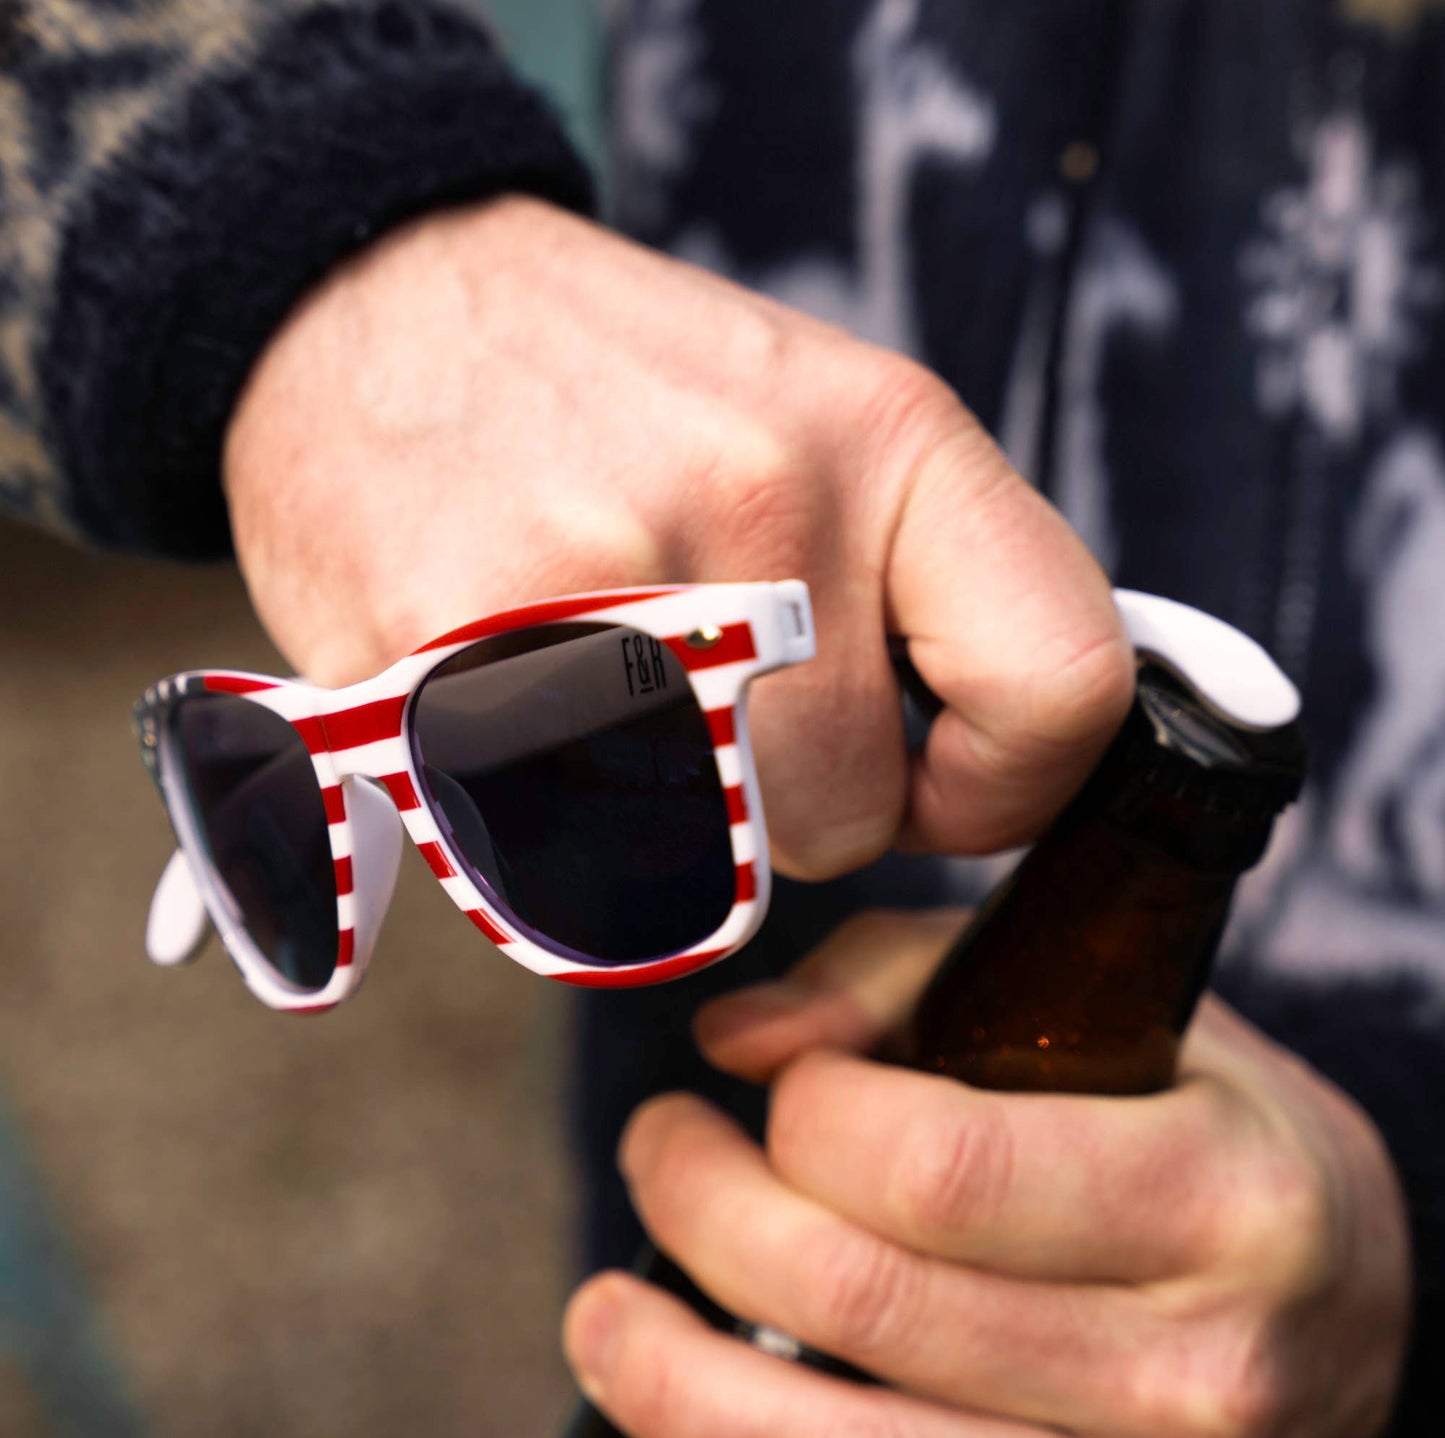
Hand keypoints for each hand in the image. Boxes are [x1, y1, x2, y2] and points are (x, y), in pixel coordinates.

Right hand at [223, 196, 1131, 876]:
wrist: (383, 300)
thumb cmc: (620, 390)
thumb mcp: (823, 421)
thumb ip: (925, 584)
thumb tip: (988, 764)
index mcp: (886, 438)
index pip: (1059, 686)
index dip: (1006, 785)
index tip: (938, 783)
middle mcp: (760, 504)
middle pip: (848, 817)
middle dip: (789, 805)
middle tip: (707, 708)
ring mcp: (600, 584)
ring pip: (712, 866)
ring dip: (673, 827)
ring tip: (608, 705)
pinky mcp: (450, 662)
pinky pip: (559, 866)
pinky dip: (549, 831)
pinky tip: (512, 724)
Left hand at [564, 912, 1412, 1437]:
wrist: (1331, 1292)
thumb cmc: (1187, 1120)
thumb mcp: (1082, 1001)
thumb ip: (893, 977)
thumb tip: (732, 1041)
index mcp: (1214, 1195)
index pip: (938, 1168)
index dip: (805, 1113)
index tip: (774, 1079)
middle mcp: (1194, 1371)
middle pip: (863, 1304)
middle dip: (703, 1207)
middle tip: (658, 1142)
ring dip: (673, 1378)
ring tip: (605, 1308)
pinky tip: (684, 1403)